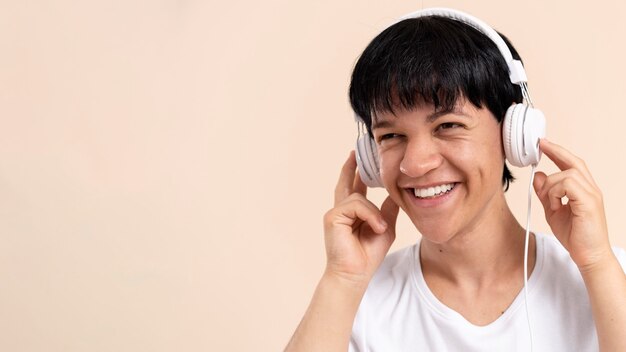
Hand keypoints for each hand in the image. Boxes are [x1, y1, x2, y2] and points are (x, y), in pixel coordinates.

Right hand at [323, 151, 399, 284]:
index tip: (361, 158)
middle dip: (351, 167)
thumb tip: (396, 192)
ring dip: (374, 213)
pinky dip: (369, 216)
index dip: (358, 172)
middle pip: (346, 182)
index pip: (355, 187)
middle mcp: (342, 210)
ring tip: (380, 229)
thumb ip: (387, 209)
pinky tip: (376, 228)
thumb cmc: (368, 255)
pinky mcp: (332, 217)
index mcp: (353, 213)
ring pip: (358, 197)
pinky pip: (355, 205)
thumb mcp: (385, 228)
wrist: (355, 274)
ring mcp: (335, 212)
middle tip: (356, 152)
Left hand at [533, 139, 611, 269]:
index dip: (558, 152)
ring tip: (551, 204)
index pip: (572, 164)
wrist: (588, 256)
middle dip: (556, 151)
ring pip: (566, 174)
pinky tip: (554, 206)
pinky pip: (568, 184)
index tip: (544, 144)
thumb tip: (538, 176)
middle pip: (574, 162)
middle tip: (540, 144)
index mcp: (583, 190)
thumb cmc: (575, 236)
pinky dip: (555, 193)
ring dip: (551, 187)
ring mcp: (592, 194)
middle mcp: (591, 189)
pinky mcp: (589, 202)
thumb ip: (545, 194)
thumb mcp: (553, 211)